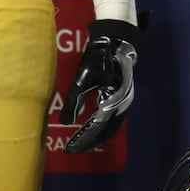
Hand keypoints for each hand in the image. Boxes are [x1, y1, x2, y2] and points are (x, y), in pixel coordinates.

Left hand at [60, 19, 139, 152]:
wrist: (116, 41)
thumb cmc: (98, 58)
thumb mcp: (83, 77)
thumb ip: (74, 100)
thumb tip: (66, 122)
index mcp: (112, 102)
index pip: (97, 128)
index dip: (83, 140)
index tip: (70, 149)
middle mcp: (121, 105)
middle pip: (107, 132)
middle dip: (91, 142)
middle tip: (74, 149)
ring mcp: (124, 101)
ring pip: (111, 126)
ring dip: (97, 135)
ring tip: (81, 141)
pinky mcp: (121, 96)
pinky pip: (113, 118)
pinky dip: (102, 126)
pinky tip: (92, 125)